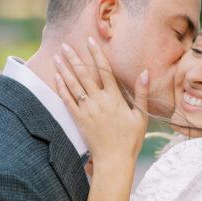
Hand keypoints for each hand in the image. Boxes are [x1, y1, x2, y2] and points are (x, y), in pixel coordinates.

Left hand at [54, 37, 148, 163]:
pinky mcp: (79, 120)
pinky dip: (61, 88)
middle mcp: (99, 101)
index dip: (96, 54)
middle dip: (74, 58)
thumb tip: (145, 72)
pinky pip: (67, 101)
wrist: (114, 160)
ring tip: (57, 57)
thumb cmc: (131, 139)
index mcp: (114, 98)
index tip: (90, 40)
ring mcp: (87, 110)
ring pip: (73, 85)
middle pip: (84, 74)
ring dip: (64, 70)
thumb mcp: (141, 116)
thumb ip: (142, 93)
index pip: (104, 70)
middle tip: (65, 44)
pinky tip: (56, 78)